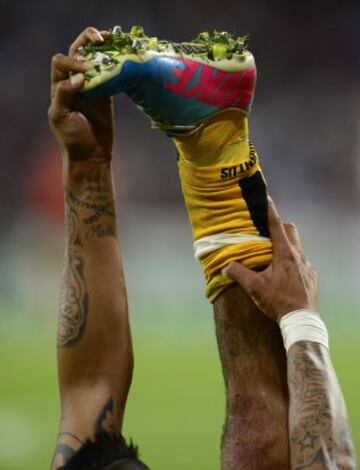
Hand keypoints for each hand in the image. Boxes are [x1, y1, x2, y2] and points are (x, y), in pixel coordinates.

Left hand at [48, 27, 112, 161]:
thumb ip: (64, 95)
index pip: (61, 62)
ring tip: (112, 39)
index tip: (86, 73)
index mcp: (58, 86)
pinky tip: (123, 57)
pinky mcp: (107, 94)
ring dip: (102, 47)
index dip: (73, 61)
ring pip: (94, 59)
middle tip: (100, 38)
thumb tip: (80, 77)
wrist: (91, 156)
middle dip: (87, 40)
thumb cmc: (72, 140)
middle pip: (77, 51)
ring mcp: (92, 87)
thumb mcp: (61, 118)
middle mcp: (73, 82)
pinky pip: (109, 74)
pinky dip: (115, 63)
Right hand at [223, 198, 317, 321]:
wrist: (301, 320)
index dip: (269, 210)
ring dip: (285, 244)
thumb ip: (238, 273)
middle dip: (279, 225)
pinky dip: (291, 260)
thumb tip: (224, 266)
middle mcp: (299, 256)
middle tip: (265, 230)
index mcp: (285, 254)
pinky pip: (301, 261)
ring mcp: (307, 266)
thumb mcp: (254, 287)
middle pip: (290, 230)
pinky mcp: (311, 277)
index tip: (265, 197)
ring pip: (297, 246)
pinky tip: (282, 273)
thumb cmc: (278, 302)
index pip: (276, 225)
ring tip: (271, 253)